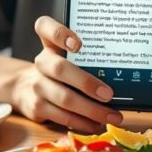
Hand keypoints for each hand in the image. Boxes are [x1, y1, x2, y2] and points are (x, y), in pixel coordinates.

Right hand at [8, 16, 123, 132]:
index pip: (45, 27)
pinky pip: (62, 117)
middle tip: (109, 94)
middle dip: (87, 83)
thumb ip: (88, 56)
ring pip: (64, 98)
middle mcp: (41, 62)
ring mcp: (37, 85)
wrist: (27, 88)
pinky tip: (97, 124)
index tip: (78, 44)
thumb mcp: (67, 56)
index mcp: (50, 43)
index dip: (60, 33)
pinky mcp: (36, 107)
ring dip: (91, 110)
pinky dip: (82, 122)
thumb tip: (124, 71)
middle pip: (60, 69)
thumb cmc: (60, 69)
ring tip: (112, 115)